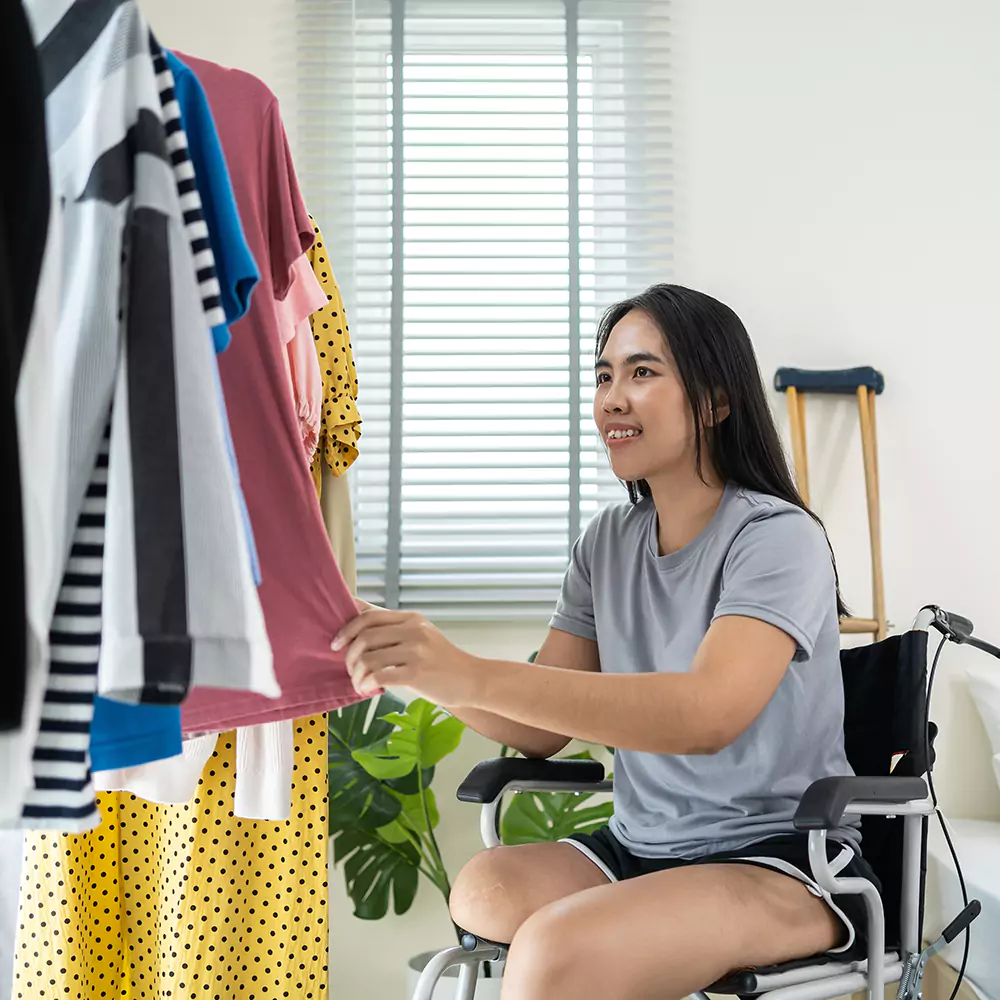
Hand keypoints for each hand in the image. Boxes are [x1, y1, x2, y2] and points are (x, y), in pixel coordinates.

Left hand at [333, 599, 479, 705]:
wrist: (472, 679)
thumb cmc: (441, 660)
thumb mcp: (420, 634)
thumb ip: (392, 627)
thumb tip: (355, 612)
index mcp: (411, 618)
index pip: (369, 616)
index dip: (347, 629)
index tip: (336, 644)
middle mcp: (413, 630)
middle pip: (365, 637)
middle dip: (349, 656)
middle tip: (350, 670)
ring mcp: (415, 651)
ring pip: (369, 659)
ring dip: (357, 675)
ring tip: (360, 683)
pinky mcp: (417, 673)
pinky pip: (379, 677)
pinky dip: (367, 685)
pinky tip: (368, 690)